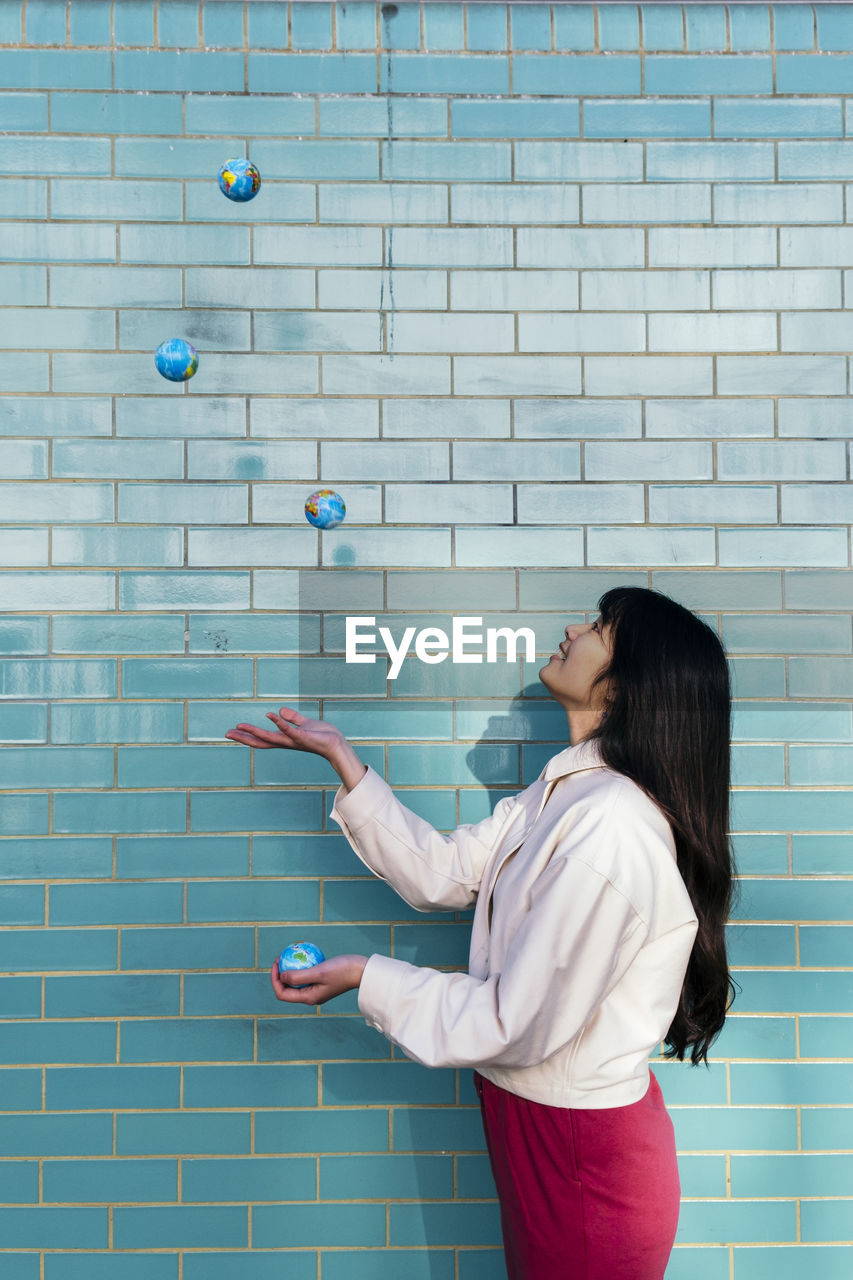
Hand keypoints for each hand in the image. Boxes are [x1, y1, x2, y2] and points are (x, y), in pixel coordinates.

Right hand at [226, 706, 342, 759]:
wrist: (336, 744)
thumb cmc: (321, 736)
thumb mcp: (304, 724)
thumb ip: (292, 719)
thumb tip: (279, 711)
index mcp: (284, 739)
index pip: (262, 738)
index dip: (247, 735)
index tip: (232, 731)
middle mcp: (286, 742)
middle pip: (260, 741)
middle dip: (243, 737)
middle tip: (227, 734)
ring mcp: (294, 740)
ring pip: (270, 737)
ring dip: (255, 731)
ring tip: (240, 725)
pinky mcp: (304, 737)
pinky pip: (290, 730)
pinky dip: (280, 723)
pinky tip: (271, 715)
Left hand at [270, 954, 367, 1006]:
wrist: (362, 971)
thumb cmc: (342, 970)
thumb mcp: (318, 972)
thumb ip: (298, 976)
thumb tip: (281, 977)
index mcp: (308, 998)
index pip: (283, 994)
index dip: (274, 980)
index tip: (276, 963)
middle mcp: (311, 997)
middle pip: (288, 989)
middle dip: (280, 974)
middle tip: (280, 957)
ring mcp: (317, 990)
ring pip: (297, 982)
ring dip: (291, 970)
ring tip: (289, 955)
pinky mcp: (322, 983)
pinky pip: (307, 976)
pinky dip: (302, 967)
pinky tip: (303, 955)